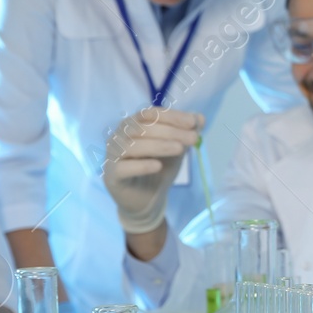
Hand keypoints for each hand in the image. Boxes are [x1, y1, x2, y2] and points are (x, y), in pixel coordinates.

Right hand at [103, 108, 202, 233]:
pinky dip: (141, 165)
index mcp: (134, 125)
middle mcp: (119, 136)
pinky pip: (123, 167)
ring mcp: (113, 155)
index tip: (192, 122)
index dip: (172, 116)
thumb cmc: (159, 168)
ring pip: (132, 145)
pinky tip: (158, 166)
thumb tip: (200, 117)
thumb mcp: (177, 148)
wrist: (147, 199)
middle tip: (193, 138)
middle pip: (142, 128)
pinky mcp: (112, 175)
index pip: (150, 114)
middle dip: (171, 131)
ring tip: (180, 149)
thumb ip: (186, 132)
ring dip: (159, 145)